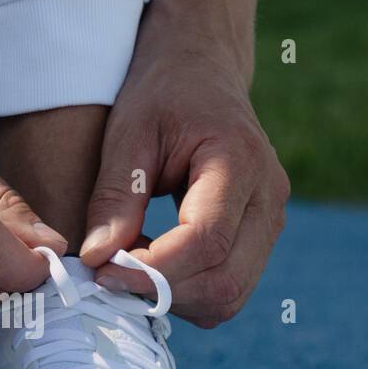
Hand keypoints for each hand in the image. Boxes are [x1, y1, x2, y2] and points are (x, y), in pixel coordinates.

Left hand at [79, 27, 288, 327]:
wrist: (202, 71)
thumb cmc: (163, 92)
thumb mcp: (128, 133)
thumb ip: (114, 197)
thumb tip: (97, 259)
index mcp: (239, 161)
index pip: (205, 242)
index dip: (152, 270)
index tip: (101, 269)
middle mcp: (268, 198)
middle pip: (225, 282)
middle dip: (161, 292)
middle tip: (108, 276)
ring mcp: (270, 222)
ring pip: (228, 296)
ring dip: (172, 297)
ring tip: (127, 267)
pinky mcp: (259, 238)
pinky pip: (227, 288)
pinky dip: (185, 292)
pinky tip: (150, 263)